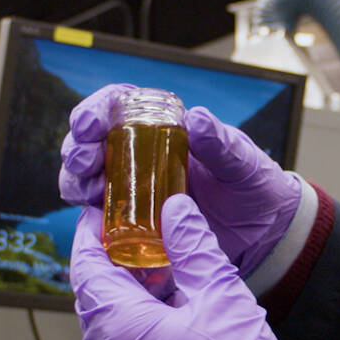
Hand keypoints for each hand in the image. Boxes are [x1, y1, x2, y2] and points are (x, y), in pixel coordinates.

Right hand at [59, 86, 300, 275]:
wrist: (263, 233)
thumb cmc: (255, 188)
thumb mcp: (244, 164)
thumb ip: (223, 143)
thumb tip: (196, 117)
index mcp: (166, 128)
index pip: (120, 106)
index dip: (96, 110)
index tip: (89, 125)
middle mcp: (143, 153)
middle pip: (92, 141)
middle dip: (76, 147)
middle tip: (82, 162)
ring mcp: (136, 187)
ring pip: (87, 176)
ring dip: (75, 180)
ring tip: (86, 193)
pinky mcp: (136, 219)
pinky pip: (101, 214)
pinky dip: (89, 215)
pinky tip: (95, 219)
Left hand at [71, 193, 300, 339]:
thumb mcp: (220, 295)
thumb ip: (193, 247)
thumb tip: (175, 211)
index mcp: (117, 324)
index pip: (85, 264)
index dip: (92, 232)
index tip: (104, 210)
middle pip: (96, 292)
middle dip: (117, 260)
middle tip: (144, 231)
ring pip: (112, 322)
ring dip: (132, 293)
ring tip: (169, 268)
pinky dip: (140, 323)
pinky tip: (177, 309)